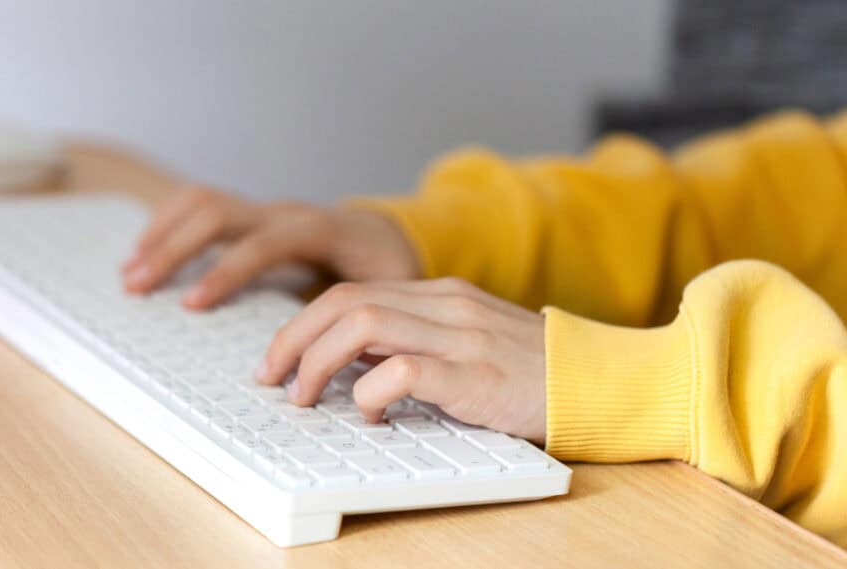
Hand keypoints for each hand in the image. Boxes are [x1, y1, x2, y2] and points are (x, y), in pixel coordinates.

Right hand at [122, 186, 419, 308]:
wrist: (388, 232)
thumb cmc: (389, 266)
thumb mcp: (390, 290)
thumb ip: (364, 314)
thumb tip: (339, 354)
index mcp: (319, 228)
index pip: (264, 241)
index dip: (227, 271)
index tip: (193, 305)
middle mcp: (285, 211)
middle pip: (218, 212)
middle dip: (174, 248)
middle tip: (139, 286)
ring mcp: (264, 209)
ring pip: (202, 202)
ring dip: (162, 234)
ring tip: (130, 272)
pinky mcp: (251, 216)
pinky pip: (202, 207)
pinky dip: (168, 225)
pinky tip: (146, 253)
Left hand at [256, 278, 546, 443]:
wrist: (600, 380)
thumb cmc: (530, 371)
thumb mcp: (466, 342)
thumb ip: (414, 341)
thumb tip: (350, 365)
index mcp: (439, 294)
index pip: (350, 291)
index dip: (301, 325)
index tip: (277, 360)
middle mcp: (444, 304)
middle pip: (343, 300)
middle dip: (292, 338)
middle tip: (270, 378)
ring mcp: (460, 334)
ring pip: (362, 322)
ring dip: (318, 362)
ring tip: (304, 397)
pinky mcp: (475, 374)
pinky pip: (404, 369)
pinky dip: (370, 391)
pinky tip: (371, 415)